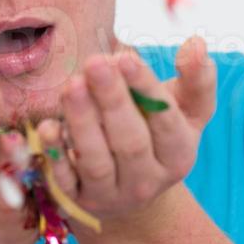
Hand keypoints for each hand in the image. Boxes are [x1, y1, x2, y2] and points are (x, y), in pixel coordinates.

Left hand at [48, 37, 215, 231]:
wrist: (132, 194)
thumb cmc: (159, 137)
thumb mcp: (186, 113)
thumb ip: (195, 80)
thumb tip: (197, 43)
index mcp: (178, 155)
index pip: (166, 122)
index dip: (146, 89)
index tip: (126, 57)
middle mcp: (148, 180)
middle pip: (130, 141)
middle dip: (112, 100)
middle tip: (94, 62)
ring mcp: (112, 194)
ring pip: (96, 160)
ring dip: (83, 122)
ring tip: (72, 85)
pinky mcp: (79, 200)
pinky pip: (65, 180)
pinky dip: (55, 154)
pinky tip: (47, 127)